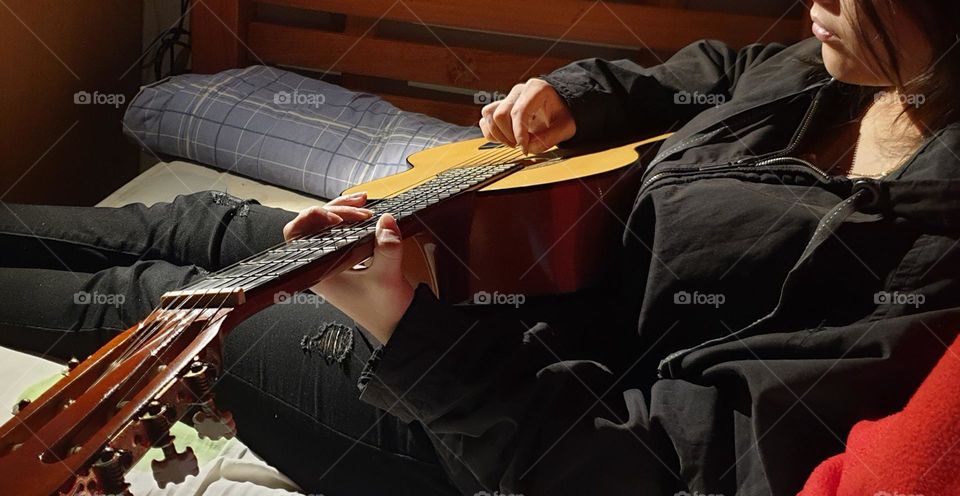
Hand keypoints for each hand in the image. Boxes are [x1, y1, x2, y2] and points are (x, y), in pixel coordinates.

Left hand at [282, 192, 413, 343]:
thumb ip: (387, 249)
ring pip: (327, 227)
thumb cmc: (385, 310)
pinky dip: (351, 221)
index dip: (312, 219)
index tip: (337, 217)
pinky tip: (366, 214)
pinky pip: (341, 234)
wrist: (399, 324)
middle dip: (335, 210)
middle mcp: (322, 267)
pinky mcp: (347, 260)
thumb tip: (386, 221)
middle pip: (313, 226)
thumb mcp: (388, 278)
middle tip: (361, 209)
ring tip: (363, 205)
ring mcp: (334, 263)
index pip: (298, 236)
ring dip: (343, 212)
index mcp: (320, 274)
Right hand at [480, 78, 575, 154]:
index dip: (519, 134)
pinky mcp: (500, 107)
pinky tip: (505, 139)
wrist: (560, 108)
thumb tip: (529, 147)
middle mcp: (519, 91)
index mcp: (536, 89)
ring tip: (513, 142)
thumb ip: (551, 138)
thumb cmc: (563, 114)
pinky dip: (491, 133)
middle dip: (508, 135)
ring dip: (498, 134)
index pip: (519, 112)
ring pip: (489, 114)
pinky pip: (486, 119)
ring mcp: (508, 98)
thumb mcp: (566, 127)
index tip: (524, 148)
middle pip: (500, 114)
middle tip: (521, 145)